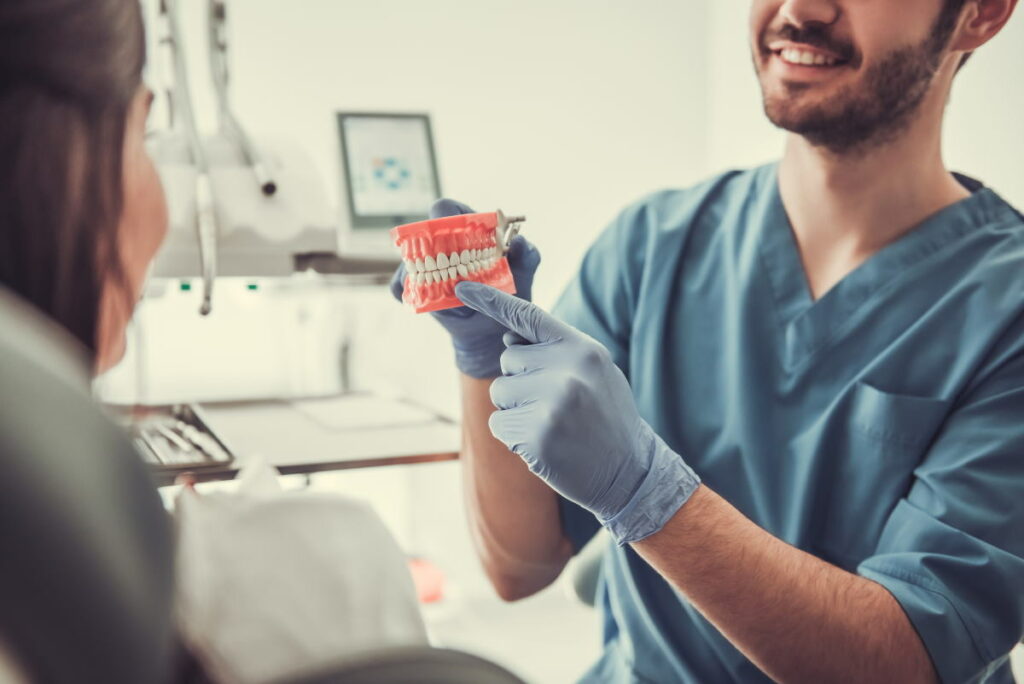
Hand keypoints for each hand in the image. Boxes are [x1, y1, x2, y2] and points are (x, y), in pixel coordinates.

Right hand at [390, 199, 540, 378]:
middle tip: (446, 264)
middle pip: (420, 232)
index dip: (447, 214)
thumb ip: (526, 255)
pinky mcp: (413, 287)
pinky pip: (400, 285)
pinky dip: (409, 291)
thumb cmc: (509, 291)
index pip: (447, 209)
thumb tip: (520, 243)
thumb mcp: (523, 273)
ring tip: (443, 289)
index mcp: (464, 229)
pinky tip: (426, 299)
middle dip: (429, 246)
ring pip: (408, 259)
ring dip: (419, 272)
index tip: (455, 226)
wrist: (491, 328)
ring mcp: (423, 265)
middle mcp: (440, 243)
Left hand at [455, 281, 700, 543]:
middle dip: (520, 380)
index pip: (529, 315)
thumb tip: (508, 338)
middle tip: (554, 404)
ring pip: (499, 392)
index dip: (491, 300)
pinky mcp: (538, 434)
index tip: (460, 288)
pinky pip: (499, 424)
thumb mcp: (594, 371)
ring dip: (515, 410)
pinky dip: (513, 436)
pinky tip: (543, 444)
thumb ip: (556, 351)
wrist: (629, 471)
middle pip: (508, 358)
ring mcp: (553, 402)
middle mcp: (568, 369)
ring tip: (551, 424)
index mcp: (582, 348)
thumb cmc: (605, 418)